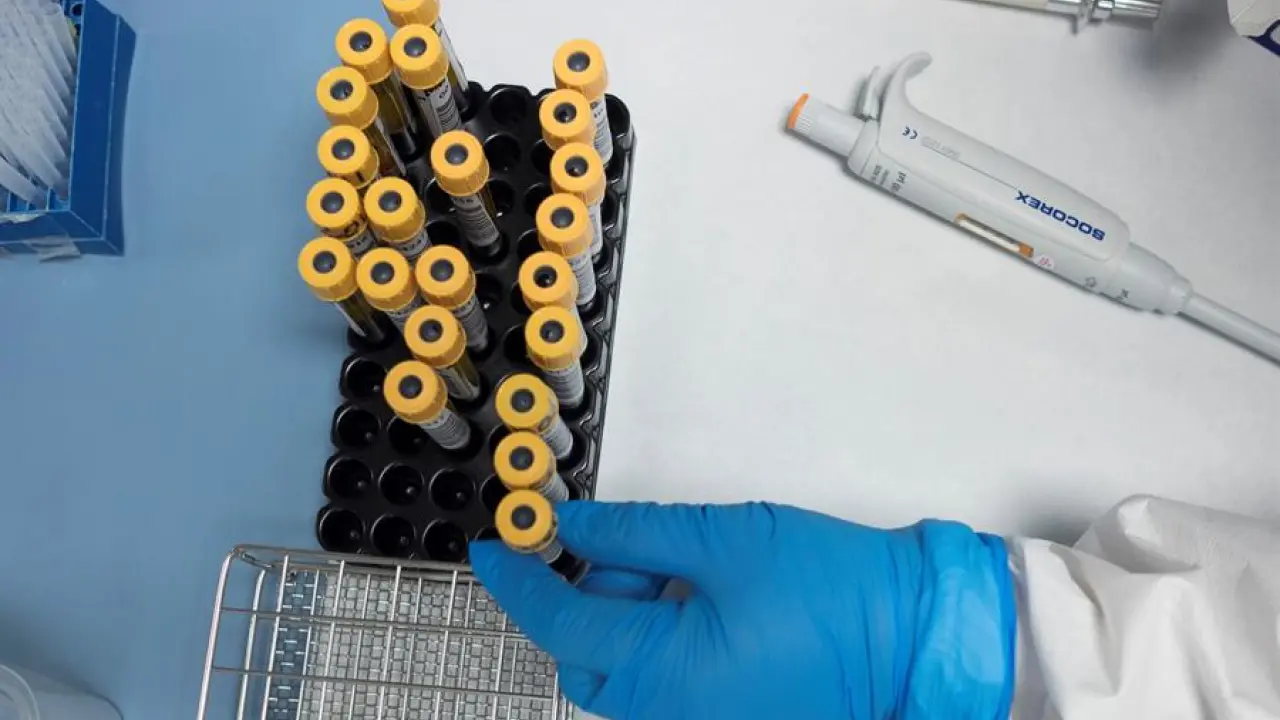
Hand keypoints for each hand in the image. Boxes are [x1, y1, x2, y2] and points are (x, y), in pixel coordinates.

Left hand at [470, 501, 1015, 719]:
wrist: (921, 639)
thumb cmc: (838, 591)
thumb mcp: (726, 541)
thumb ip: (636, 533)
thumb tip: (572, 526)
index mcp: (666, 676)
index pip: (560, 624)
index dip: (518, 582)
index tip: (492, 549)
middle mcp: (675, 719)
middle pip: (585, 661)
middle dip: (591, 600)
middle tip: (637, 551)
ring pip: (625, 678)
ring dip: (629, 622)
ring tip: (684, 573)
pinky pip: (666, 691)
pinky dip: (661, 646)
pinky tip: (702, 604)